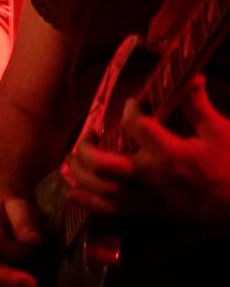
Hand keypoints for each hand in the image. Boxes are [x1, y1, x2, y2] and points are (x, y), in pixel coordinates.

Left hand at [68, 77, 229, 222]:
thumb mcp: (219, 131)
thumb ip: (197, 104)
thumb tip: (191, 75)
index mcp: (169, 154)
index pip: (135, 125)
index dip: (130, 108)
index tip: (135, 102)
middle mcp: (150, 177)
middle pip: (102, 165)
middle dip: (86, 147)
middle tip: (89, 133)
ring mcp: (146, 197)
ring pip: (101, 189)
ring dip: (80, 173)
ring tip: (71, 157)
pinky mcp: (148, 211)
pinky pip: (112, 211)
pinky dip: (89, 203)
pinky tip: (72, 194)